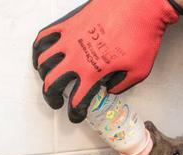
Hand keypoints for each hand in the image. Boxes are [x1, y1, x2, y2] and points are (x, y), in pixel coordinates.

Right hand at [33, 0, 182, 122]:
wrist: (143, 5)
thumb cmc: (143, 34)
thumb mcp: (139, 71)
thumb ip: (122, 86)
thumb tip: (108, 89)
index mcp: (93, 72)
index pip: (76, 100)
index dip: (75, 113)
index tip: (76, 115)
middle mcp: (76, 57)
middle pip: (51, 83)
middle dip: (51, 97)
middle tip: (56, 101)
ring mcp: (70, 39)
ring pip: (44, 61)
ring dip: (43, 74)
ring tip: (47, 78)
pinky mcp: (69, 23)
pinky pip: (44, 35)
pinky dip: (39, 48)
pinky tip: (41, 54)